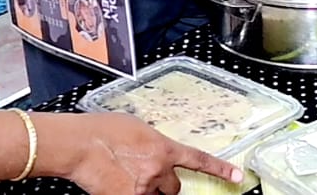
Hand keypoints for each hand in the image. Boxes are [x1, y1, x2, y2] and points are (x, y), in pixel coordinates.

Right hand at [49, 113, 242, 194]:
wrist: (79, 144)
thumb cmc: (101, 130)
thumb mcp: (135, 128)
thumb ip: (150, 141)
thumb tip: (152, 148)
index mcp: (163, 147)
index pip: (199, 160)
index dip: (220, 170)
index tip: (236, 176)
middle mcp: (158, 169)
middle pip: (174, 188)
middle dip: (164, 185)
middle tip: (145, 176)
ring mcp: (144, 188)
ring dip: (146, 191)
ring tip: (125, 177)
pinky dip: (129, 194)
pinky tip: (116, 184)